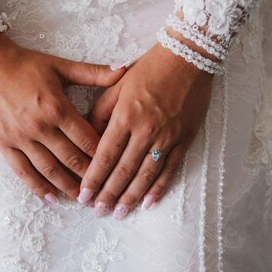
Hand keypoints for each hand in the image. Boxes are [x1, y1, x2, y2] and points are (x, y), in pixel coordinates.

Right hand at [0, 33, 126, 203]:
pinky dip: (38, 186)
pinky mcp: (4, 144)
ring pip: (50, 170)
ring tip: (83, 198)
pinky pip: (23, 171)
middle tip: (103, 190)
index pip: (87, 140)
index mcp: (58, 109)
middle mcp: (40, 127)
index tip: (115, 167)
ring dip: (68, 187)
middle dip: (90, 177)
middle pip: (72, 160)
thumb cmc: (24, 63)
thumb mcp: (61, 66)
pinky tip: (51, 197)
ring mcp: (21, 138)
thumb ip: (94, 72)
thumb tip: (125, 69)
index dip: (103, 156)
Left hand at [78, 42, 213, 217]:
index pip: (105, 155)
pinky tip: (148, 203)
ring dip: (131, 197)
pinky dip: (159, 188)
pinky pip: (170, 169)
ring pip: (146, 175)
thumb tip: (89, 140)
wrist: (187, 58)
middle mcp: (146, 130)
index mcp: (125, 116)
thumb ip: (101, 113)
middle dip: (109, 194)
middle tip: (98, 211)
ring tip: (119, 213)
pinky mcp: (183, 140)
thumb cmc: (149, 69)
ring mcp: (167, 137)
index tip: (84, 196)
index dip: (93, 179)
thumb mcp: (117, 86)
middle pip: (124, 170)